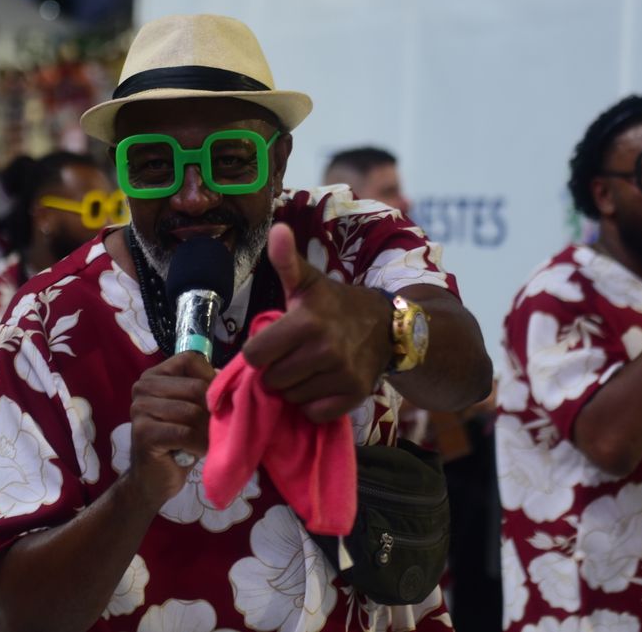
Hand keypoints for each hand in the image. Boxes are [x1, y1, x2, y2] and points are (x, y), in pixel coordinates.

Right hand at [128, 351, 213, 505]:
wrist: (154, 479)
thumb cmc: (179, 441)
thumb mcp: (192, 408)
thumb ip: (205, 387)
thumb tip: (231, 376)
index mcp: (155, 375)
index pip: (191, 360)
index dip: (211, 379)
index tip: (215, 402)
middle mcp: (142, 386)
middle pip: (195, 387)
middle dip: (211, 411)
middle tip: (214, 429)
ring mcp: (140, 409)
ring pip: (192, 411)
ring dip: (206, 431)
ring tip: (205, 442)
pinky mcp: (144, 433)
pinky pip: (185, 433)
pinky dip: (198, 444)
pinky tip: (197, 451)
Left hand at [241, 223, 390, 422]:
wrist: (386, 325)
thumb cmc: (335, 303)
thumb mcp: (308, 280)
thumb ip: (285, 260)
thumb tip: (276, 227)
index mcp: (306, 321)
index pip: (254, 356)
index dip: (259, 351)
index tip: (272, 343)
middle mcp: (324, 350)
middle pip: (272, 380)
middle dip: (276, 370)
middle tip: (292, 355)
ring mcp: (342, 375)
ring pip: (292, 398)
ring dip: (295, 387)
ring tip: (308, 368)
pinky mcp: (354, 395)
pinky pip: (315, 414)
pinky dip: (314, 404)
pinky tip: (321, 384)